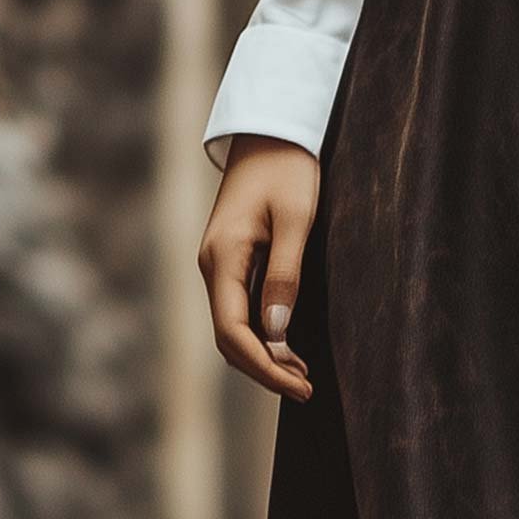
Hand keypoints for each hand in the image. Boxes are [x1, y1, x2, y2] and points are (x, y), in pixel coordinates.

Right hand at [198, 133, 318, 402]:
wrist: (271, 131)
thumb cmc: (288, 169)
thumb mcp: (297, 220)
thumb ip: (285, 276)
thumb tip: (275, 335)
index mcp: (222, 257)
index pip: (233, 331)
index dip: (264, 366)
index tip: (300, 386)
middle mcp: (212, 265)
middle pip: (228, 336)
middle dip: (264, 368)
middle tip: (306, 387)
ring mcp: (218, 262)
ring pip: (231, 325)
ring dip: (262, 353)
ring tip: (301, 374)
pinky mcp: (231, 258)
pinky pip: (238, 307)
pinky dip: (260, 332)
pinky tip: (287, 344)